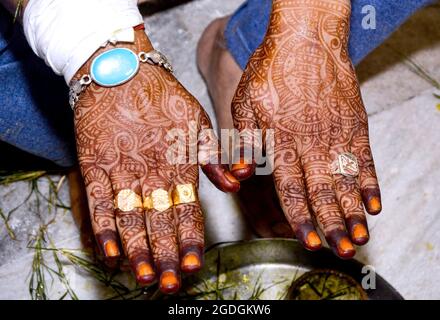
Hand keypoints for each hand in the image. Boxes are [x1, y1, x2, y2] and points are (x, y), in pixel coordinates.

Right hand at [74, 30, 238, 292]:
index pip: (187, 209)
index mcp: (178, 161)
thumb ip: (214, 156)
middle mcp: (151, 170)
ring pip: (131, 218)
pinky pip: (98, 202)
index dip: (191, 239)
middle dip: (167, 255)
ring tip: (145, 276)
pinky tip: (110, 252)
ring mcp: (120, 169)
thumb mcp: (198, 120)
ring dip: (138, 250)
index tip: (195, 264)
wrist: (120, 71)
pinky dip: (104, 229)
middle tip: (172, 283)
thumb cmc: (162, 97)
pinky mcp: (94, 164)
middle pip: (160, 220)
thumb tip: (235, 184)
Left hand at [231, 0, 380, 257]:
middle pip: (323, 193)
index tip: (309, 241)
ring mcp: (337, 134)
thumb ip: (243, 142)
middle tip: (341, 250)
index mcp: (283, 142)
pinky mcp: (355, 123)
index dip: (301, 218)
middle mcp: (312, 143)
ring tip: (361, 237)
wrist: (306, 38)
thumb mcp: (244, 103)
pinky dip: (371, 183)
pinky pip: (365, 159)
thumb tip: (237, 176)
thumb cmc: (271, 70)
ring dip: (354, 212)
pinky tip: (374, 203)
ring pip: (347, 181)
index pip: (293, 189)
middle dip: (332, 225)